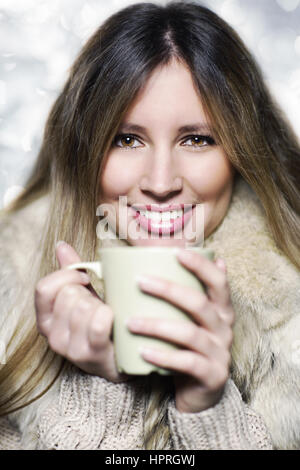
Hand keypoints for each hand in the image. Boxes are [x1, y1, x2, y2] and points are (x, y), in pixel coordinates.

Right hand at [34, 241, 128, 382]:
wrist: (121, 358)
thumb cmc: (101, 323)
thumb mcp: (84, 296)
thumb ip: (71, 272)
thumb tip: (62, 245)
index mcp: (46, 319)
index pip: (44, 288)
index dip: (67, 275)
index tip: (85, 277)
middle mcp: (53, 336)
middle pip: (68, 295)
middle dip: (89, 292)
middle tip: (99, 302)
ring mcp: (71, 349)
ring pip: (84, 307)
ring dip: (101, 304)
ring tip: (108, 313)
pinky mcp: (93, 355)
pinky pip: (98, 323)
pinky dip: (109, 315)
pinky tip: (114, 317)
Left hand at [127, 250, 233, 412]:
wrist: (200, 392)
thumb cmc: (189, 347)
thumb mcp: (190, 319)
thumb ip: (185, 293)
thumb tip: (178, 252)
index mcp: (221, 311)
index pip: (218, 282)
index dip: (201, 266)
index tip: (176, 252)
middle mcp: (225, 329)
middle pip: (199, 304)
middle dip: (168, 290)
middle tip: (140, 281)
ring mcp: (220, 353)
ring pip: (189, 334)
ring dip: (156, 326)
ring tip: (130, 323)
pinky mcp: (212, 375)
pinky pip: (187, 363)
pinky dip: (164, 356)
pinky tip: (143, 351)